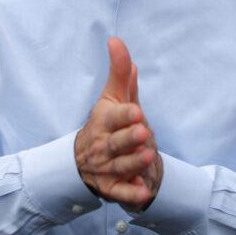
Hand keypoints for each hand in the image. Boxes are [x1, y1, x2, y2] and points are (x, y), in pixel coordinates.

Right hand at [74, 38, 162, 210]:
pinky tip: (143, 193)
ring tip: (147, 157)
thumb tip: (116, 40)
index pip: (115, 117)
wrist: (89, 160)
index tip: (136, 110)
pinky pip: (121, 192)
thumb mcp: (114, 98)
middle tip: (143, 132)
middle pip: (118, 143)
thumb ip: (120, 72)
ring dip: (133, 164)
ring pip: (121, 167)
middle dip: (129, 138)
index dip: (125, 115)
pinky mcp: (111, 187)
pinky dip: (131, 194)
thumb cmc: (108, 123)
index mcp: (105, 121)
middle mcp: (104, 144)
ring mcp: (106, 167)